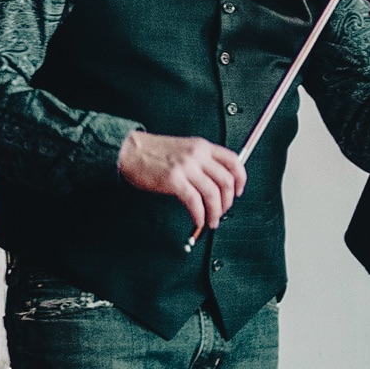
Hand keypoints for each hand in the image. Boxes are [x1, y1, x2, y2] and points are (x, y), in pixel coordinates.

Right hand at [119, 130, 246, 233]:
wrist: (129, 151)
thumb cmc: (153, 152)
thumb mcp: (183, 149)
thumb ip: (201, 161)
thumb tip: (216, 183)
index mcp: (202, 146)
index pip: (233, 161)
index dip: (241, 179)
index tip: (238, 192)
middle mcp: (197, 155)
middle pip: (226, 181)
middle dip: (228, 201)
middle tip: (222, 211)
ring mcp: (186, 167)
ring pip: (213, 194)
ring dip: (215, 212)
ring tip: (212, 221)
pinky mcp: (173, 180)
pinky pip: (195, 202)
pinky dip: (200, 215)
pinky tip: (198, 220)